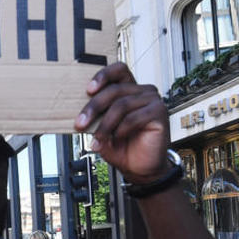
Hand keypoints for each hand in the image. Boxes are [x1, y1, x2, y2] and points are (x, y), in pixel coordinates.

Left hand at [75, 63, 169, 183]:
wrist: (141, 168)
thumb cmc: (124, 147)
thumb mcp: (103, 130)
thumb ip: (95, 118)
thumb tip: (79, 113)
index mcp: (130, 89)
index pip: (118, 70)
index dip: (103, 75)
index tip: (88, 90)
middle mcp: (142, 91)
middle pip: (114, 90)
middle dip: (93, 107)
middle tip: (80, 124)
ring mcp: (153, 100)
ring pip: (121, 105)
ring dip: (105, 124)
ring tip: (98, 139)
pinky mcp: (159, 113)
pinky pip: (133, 118)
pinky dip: (121, 130)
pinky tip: (118, 138)